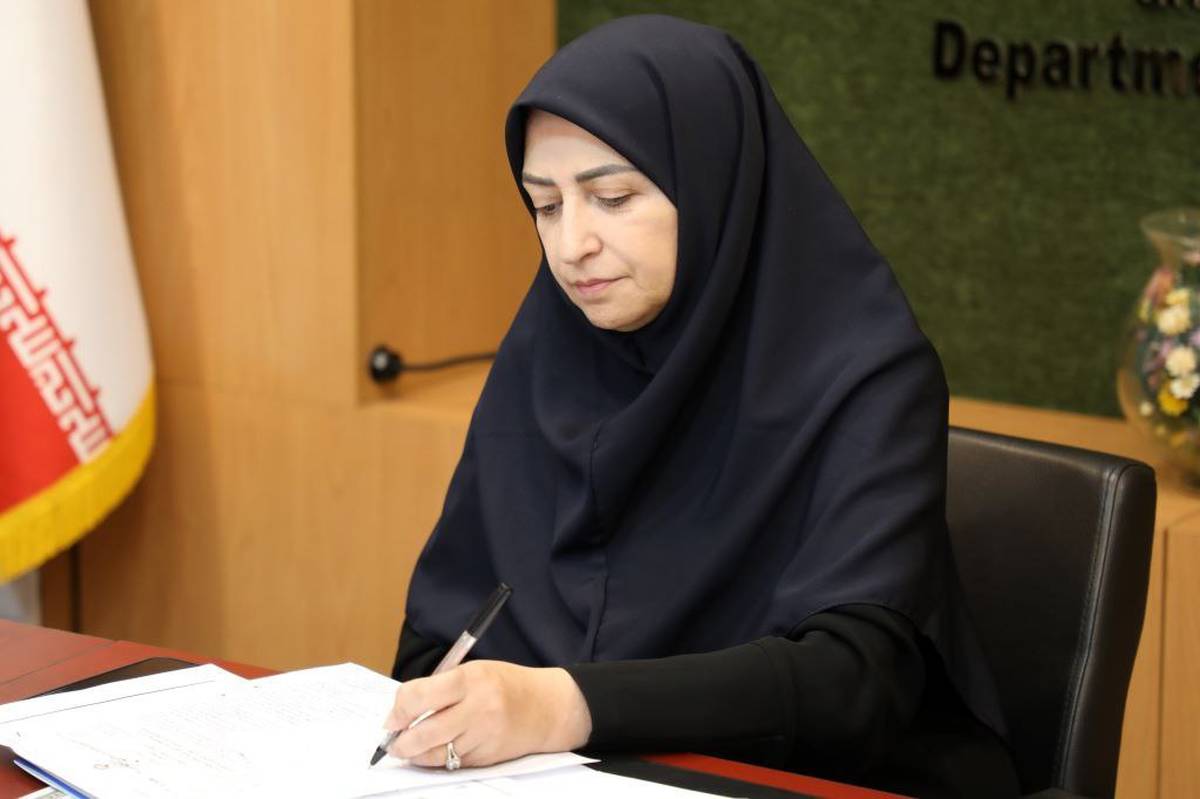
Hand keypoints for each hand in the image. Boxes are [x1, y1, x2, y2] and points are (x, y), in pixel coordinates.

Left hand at [383, 660, 591, 768]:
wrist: (548, 707)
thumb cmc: (506, 684)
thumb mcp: (473, 671)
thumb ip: (439, 688)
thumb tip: (401, 712)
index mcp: (470, 679)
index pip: (419, 697)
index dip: (399, 711)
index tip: (392, 718)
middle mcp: (478, 708)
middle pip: (424, 732)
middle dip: (401, 742)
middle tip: (393, 742)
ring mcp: (484, 735)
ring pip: (436, 754)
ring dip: (417, 754)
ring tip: (409, 750)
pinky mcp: (488, 756)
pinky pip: (453, 763)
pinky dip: (439, 760)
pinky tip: (435, 752)